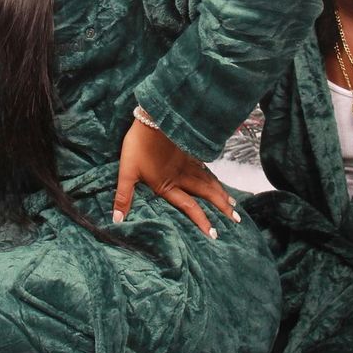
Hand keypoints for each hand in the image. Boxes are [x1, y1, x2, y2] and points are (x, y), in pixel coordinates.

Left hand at [113, 117, 240, 237]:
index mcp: (167, 184)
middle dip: (221, 207)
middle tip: (236, 219)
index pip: (189, 206)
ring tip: (233, 204)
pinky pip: (205, 168)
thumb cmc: (137, 145)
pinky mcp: (187, 151)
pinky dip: (214, 177)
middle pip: (206, 193)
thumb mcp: (127, 172)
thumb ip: (124, 196)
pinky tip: (218, 181)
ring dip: (221, 193)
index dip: (201, 220)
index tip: (214, 234)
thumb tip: (116, 219)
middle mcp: (182, 176)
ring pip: (209, 181)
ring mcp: (187, 163)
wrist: (151, 118)